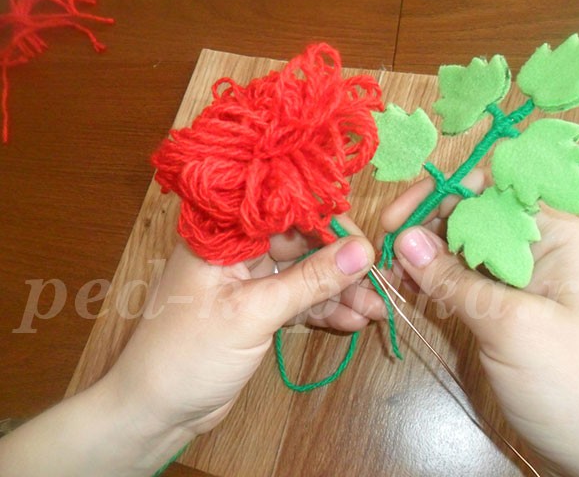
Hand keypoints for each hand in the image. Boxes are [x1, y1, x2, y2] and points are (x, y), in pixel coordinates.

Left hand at [0, 217, 382, 476]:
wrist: (156, 410)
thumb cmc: (190, 353)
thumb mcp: (253, 314)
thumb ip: (309, 281)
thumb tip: (364, 251)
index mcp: (224, 235)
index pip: (285, 211)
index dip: (329, 224)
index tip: (367, 246)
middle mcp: (237, 250)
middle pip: (302, 244)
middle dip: (342, 264)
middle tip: (380, 283)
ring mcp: (248, 281)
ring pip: (304, 274)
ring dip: (339, 292)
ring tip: (376, 310)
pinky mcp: (258, 309)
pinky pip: (298, 300)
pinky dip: (324, 310)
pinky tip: (353, 321)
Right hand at [382, 171, 578, 476]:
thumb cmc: (576, 386)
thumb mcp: (510, 327)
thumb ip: (454, 279)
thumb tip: (405, 237)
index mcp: (556, 235)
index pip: (490, 190)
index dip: (439, 196)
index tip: (395, 221)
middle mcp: (541, 249)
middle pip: (473, 218)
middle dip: (427, 230)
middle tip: (385, 256)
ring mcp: (526, 281)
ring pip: (466, 252)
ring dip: (427, 259)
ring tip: (392, 278)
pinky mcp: (511, 310)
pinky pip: (469, 283)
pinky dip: (439, 285)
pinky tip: (414, 293)